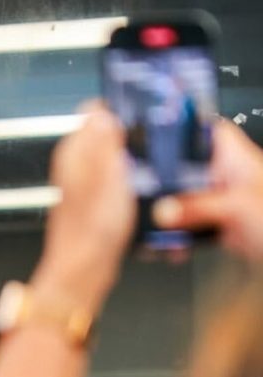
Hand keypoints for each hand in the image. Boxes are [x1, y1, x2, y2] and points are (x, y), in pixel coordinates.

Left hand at [31, 106, 135, 313]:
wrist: (84, 268)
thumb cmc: (91, 229)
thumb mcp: (107, 176)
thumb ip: (104, 141)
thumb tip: (102, 110)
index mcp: (74, 150)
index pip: (96, 110)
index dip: (121, 111)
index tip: (143, 121)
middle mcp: (76, 162)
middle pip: (109, 133)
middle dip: (131, 137)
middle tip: (150, 150)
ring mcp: (84, 181)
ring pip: (115, 157)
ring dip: (132, 162)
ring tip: (146, 174)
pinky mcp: (94, 199)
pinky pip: (117, 180)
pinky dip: (129, 184)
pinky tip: (138, 195)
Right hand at [152, 119, 262, 262]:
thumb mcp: (239, 207)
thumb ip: (196, 207)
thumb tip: (161, 210)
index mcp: (232, 156)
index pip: (198, 129)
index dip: (171, 129)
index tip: (144, 139)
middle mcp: (222, 174)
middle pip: (179, 168)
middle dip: (158, 184)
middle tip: (138, 193)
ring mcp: (218, 199)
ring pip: (179, 199)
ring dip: (163, 215)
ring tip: (150, 228)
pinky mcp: (216, 223)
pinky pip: (186, 225)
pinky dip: (175, 237)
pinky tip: (167, 247)